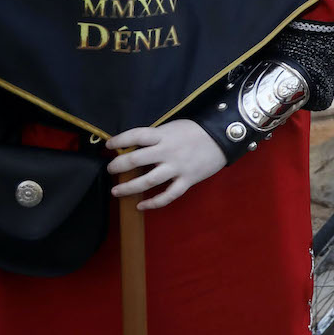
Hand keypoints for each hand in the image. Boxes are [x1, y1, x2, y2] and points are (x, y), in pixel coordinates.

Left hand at [107, 120, 228, 210]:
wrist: (225, 137)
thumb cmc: (197, 131)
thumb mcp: (173, 128)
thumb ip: (156, 137)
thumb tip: (135, 147)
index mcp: (163, 136)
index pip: (135, 136)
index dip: (119, 141)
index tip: (108, 146)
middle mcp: (167, 152)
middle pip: (135, 160)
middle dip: (117, 166)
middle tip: (110, 170)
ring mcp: (177, 167)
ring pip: (148, 181)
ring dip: (128, 187)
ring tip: (116, 191)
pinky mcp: (188, 180)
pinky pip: (168, 195)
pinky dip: (154, 202)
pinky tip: (141, 206)